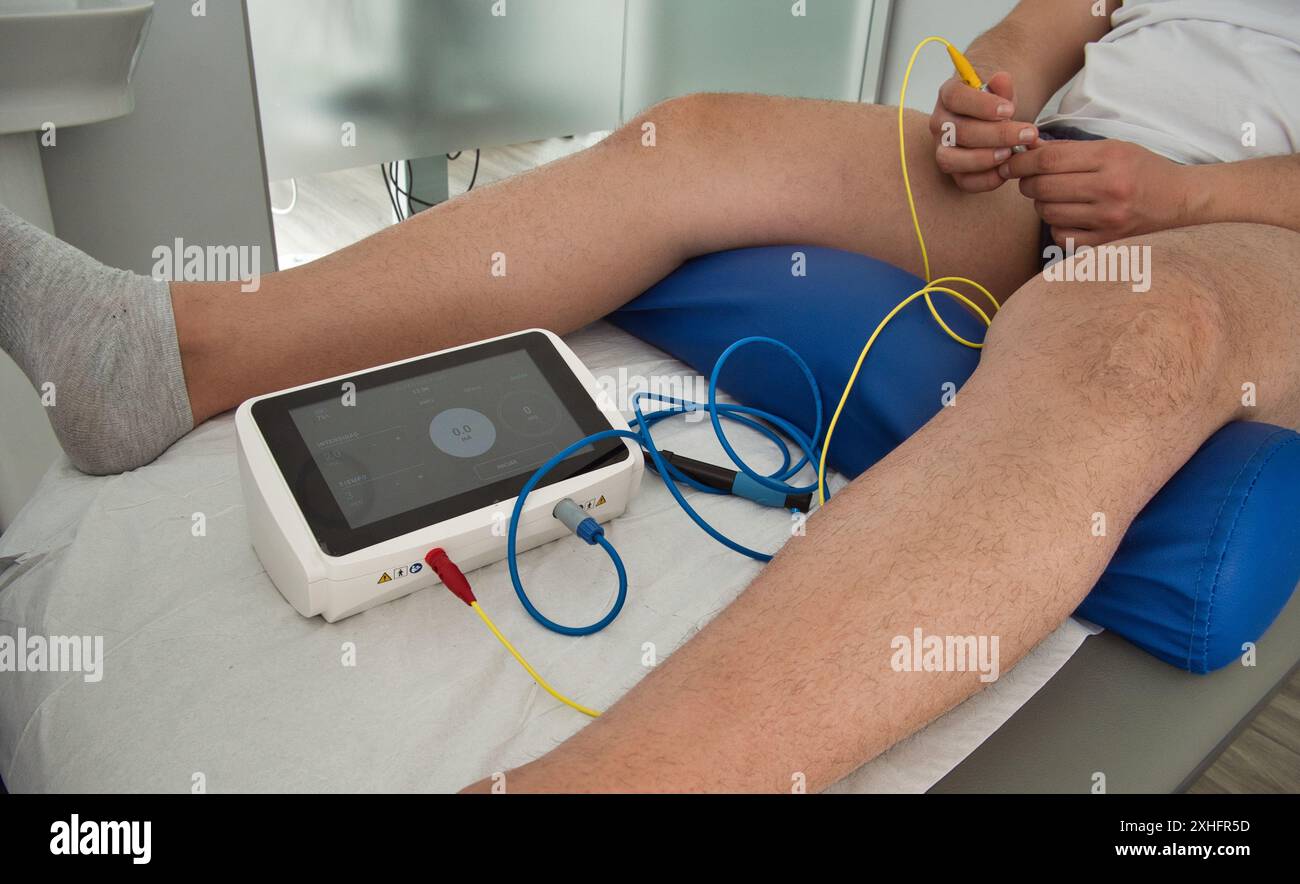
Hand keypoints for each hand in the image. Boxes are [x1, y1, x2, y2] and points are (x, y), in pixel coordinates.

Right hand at [929, 71, 1039, 192]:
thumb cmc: (997, 104)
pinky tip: (1006, 170)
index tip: (1009, 110)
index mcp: (949, 95)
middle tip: (1027, 134)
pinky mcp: (953, 172)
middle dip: (996, 135)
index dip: (982, 105)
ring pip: (951, 159)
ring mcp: (942, 149)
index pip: (956, 98)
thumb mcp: (1003, 91)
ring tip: (1010, 153)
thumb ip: (1003, 86)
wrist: (995, 121)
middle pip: (959, 131)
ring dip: (984, 159)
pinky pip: (963, 181)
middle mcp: (940, 123)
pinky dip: (986, 179)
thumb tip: (1001, 78)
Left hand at [1001, 139, 1191, 246]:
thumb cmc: (1143, 171)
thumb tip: (1028, 149)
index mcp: (1111, 158)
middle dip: (1027, 183)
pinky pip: (1060, 236)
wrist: (1182, 202)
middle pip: (1043, 187)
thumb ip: (1071, 150)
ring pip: (1048, 212)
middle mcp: (1109, 188)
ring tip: (1054, 197)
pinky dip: (1056, 226)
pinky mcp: (1107, 242)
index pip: (1049, 159)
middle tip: (1028, 180)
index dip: (1021, 161)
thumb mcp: (1113, 149)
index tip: (1011, 163)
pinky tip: (1068, 217)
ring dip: (1041, 204)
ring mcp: (1108, 219)